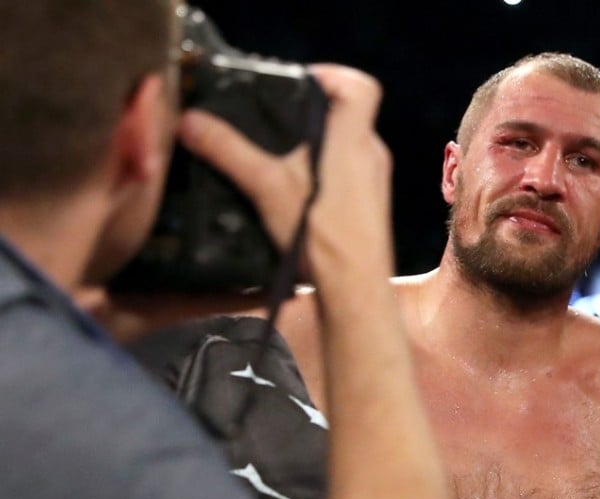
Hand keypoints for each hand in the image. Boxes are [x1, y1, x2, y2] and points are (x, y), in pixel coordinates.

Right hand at [177, 64, 391, 284]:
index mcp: (353, 137)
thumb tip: (190, 122)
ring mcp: (376, 183)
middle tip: (276, 122)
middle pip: (348, 115)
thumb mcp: (265, 186)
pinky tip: (296, 195)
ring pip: (348, 147)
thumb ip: (227, 151)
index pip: (360, 85)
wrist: (354, 289)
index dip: (332, 75)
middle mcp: (372, 155)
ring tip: (279, 160)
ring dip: (317, 147)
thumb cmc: (319, 236)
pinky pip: (350, 176)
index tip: (300, 82)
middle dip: (311, 114)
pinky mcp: (372, 209)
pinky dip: (325, 175)